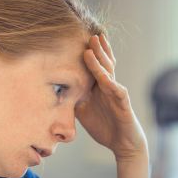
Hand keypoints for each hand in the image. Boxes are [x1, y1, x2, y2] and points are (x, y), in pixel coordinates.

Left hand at [75, 34, 147, 160]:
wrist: (122, 143)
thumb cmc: (103, 125)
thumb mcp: (83, 110)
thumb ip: (73, 98)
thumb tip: (55, 92)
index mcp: (99, 86)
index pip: (94, 66)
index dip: (89, 53)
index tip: (79, 39)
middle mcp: (108, 86)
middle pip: (103, 63)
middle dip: (96, 49)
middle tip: (89, 34)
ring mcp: (116, 93)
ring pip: (108, 72)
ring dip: (100, 59)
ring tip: (93, 45)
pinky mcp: (123, 103)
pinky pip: (116, 90)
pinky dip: (109, 82)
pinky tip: (103, 76)